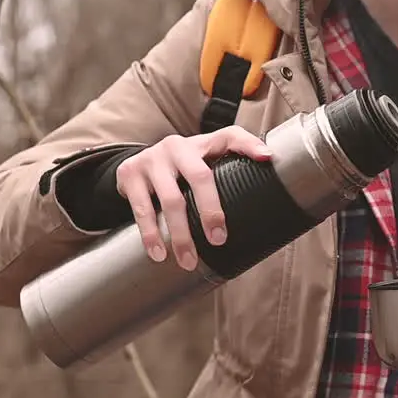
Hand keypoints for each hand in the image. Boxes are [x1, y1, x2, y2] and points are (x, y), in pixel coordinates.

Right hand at [115, 127, 271, 270]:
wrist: (136, 164)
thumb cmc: (182, 168)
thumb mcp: (206, 160)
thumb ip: (234, 163)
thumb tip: (267, 164)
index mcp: (202, 143)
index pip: (230, 137)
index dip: (249, 144)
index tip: (266, 158)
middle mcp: (177, 146)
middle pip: (200, 176)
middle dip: (211, 210)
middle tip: (218, 240)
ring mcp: (152, 159)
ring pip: (171, 199)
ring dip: (180, 234)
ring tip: (188, 261)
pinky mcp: (129, 174)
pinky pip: (142, 209)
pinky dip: (151, 234)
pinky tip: (158, 253)